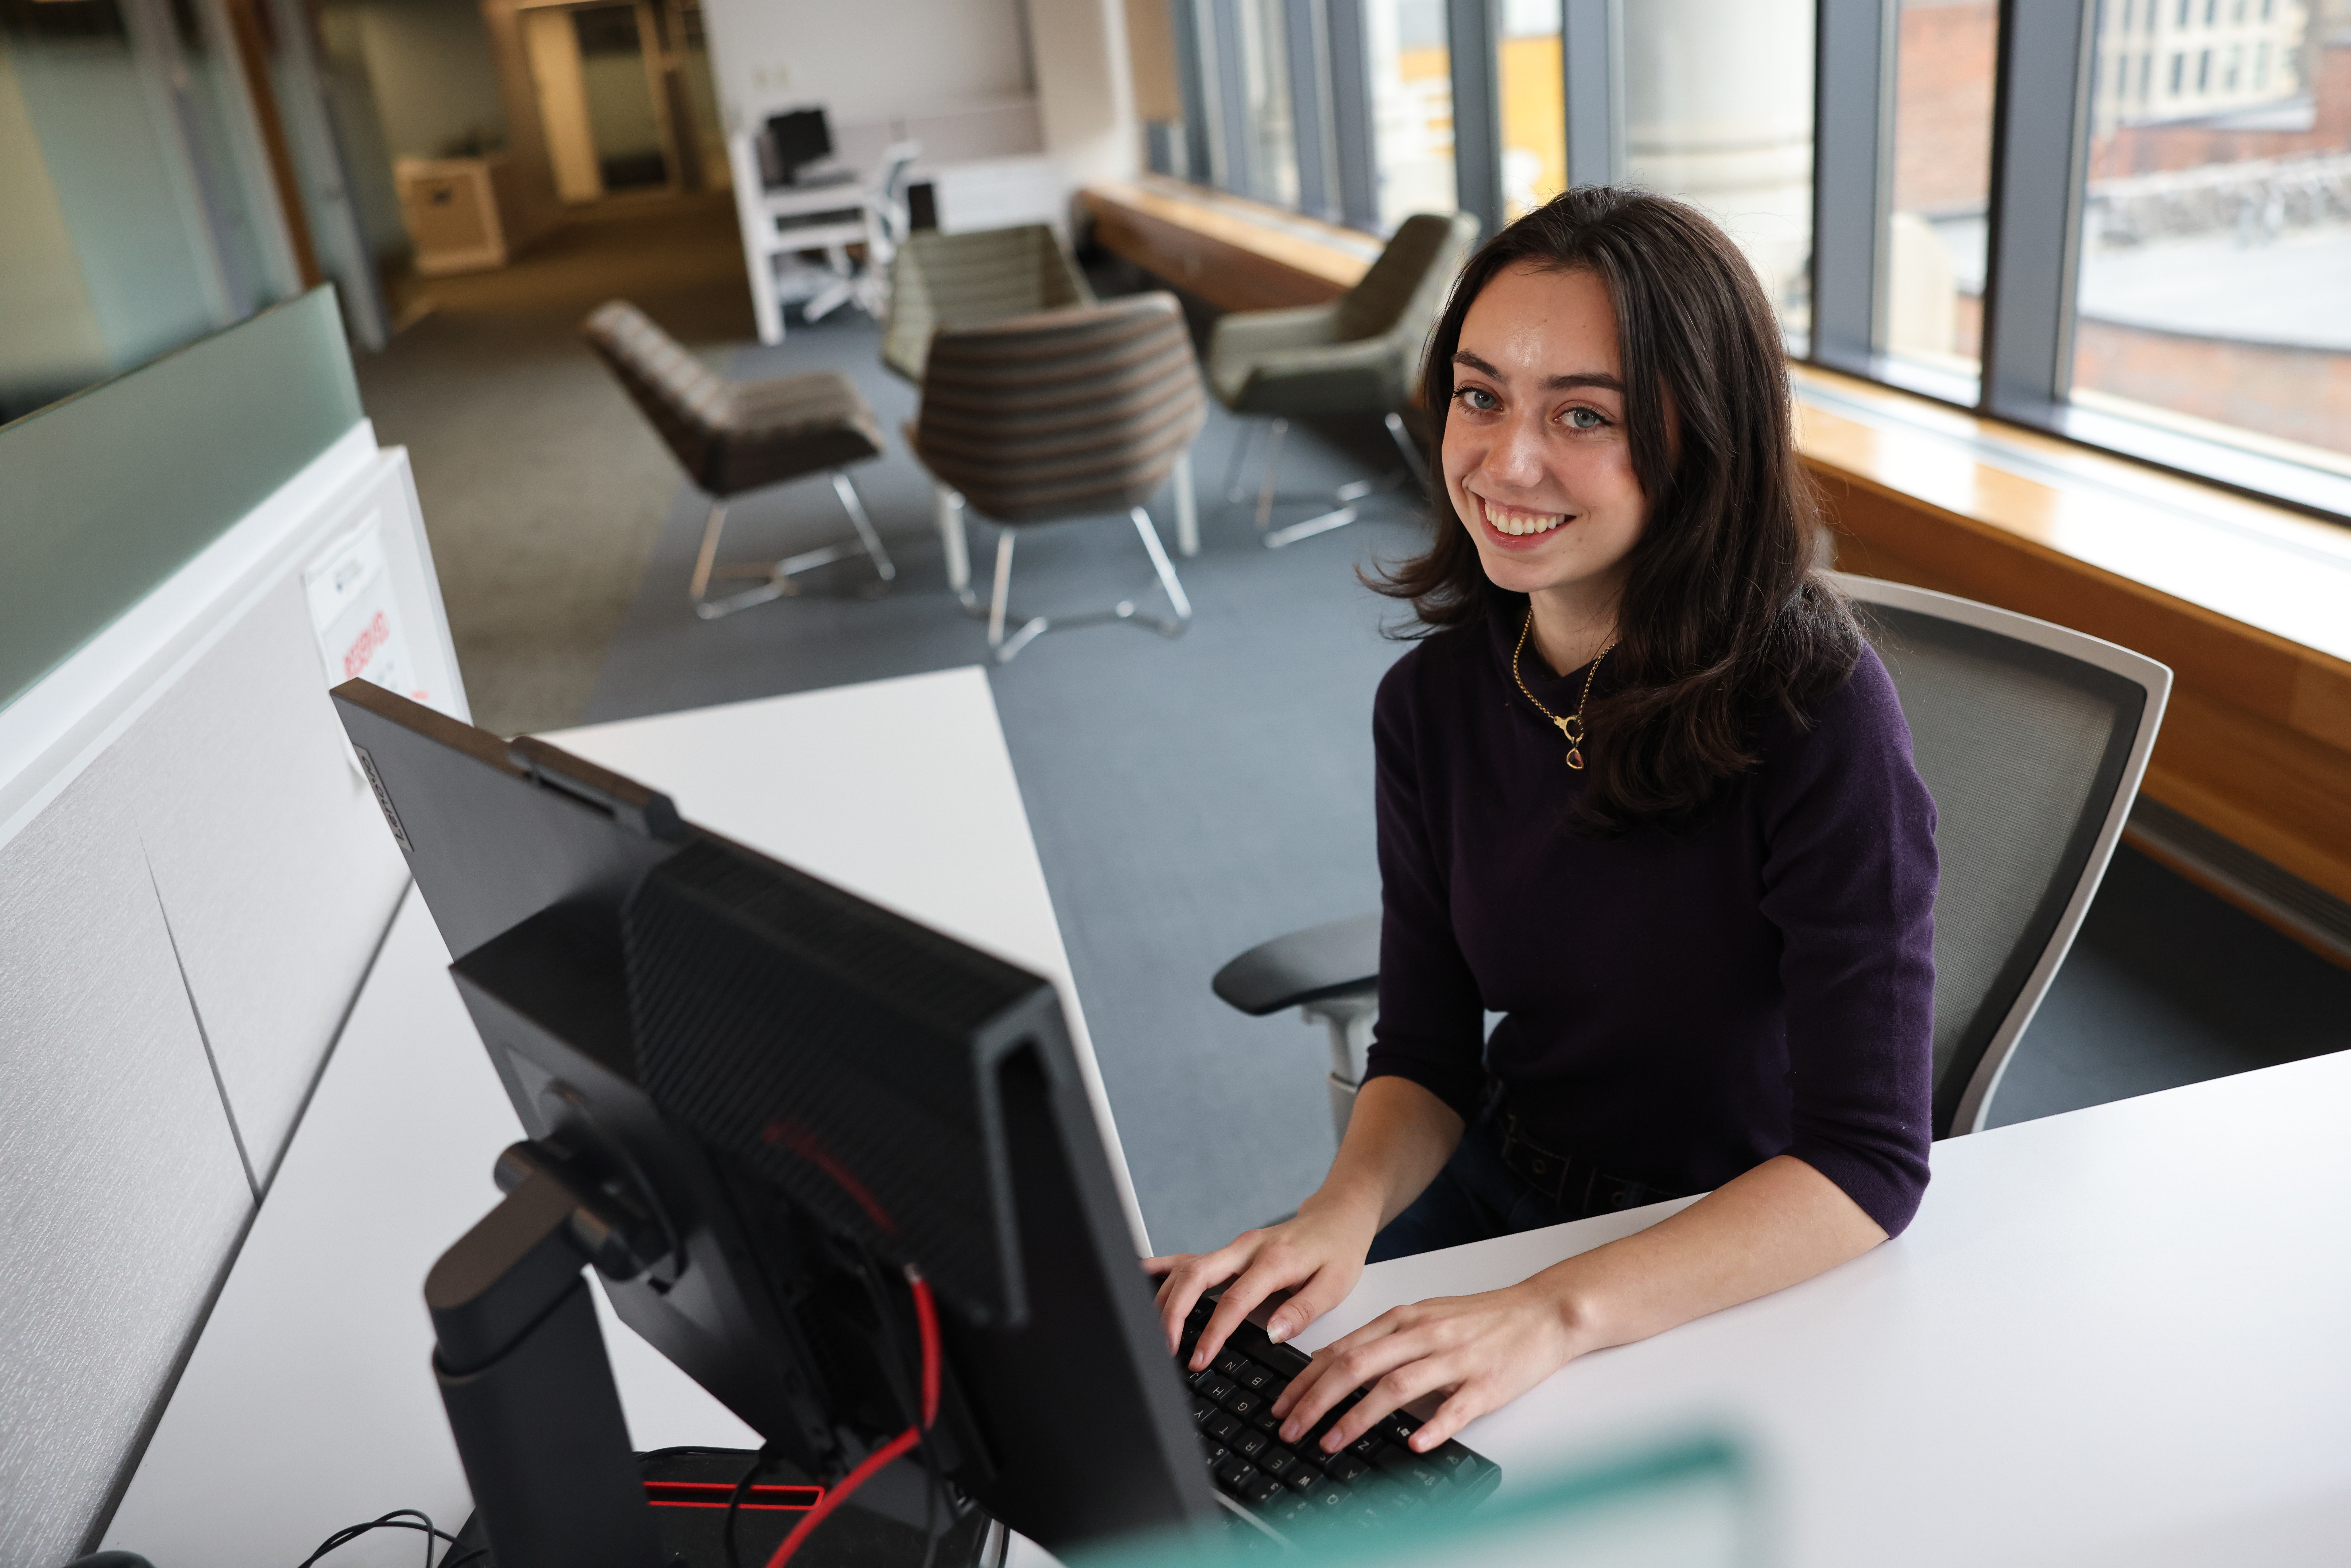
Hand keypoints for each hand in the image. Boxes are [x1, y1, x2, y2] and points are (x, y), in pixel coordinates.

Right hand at [1142, 1199, 1380, 1372]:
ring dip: (1165, 1299)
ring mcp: (1233, 1248)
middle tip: (1166, 1349)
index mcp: (1274, 1260)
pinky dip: (1160, 1270)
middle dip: (1173, 1313)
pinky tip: (1139, 1281)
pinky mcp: (1227, 1252)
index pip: (1234, 1299)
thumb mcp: (1335, 1285)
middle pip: (1195, 1276)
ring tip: (1154, 1333)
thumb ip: (1302, 1311)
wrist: (1336, 1218)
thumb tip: (1272, 1333)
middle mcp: (1246, 1249)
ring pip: (1185, 1268)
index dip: (1213, 1331)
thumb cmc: (1337, 1251)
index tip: (1199, 1358)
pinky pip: (1186, 1259)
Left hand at [1270, 1281, 1580, 1456]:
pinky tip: (1415, 1443)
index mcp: (1405, 1320)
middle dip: (1316, 1399)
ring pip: (1396, 1386)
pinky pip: (1455, 1407)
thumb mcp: (1424, 1317)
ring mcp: (1455, 1359)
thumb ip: (1382, 1339)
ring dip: (1358, 1416)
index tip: (1281, 1404)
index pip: (1343, 1349)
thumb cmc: (1482, 1319)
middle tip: (1290, 1427)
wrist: (1542, 1311)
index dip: (1306, 1379)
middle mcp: (1423, 1335)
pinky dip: (1433, 1426)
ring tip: (1331, 1441)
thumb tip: (1333, 1362)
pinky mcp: (1487, 1383)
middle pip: (1357, 1366)